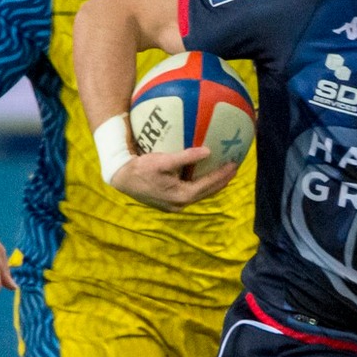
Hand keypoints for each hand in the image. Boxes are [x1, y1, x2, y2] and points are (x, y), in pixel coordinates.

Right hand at [109, 147, 237, 210]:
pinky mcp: (169, 201)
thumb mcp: (164, 161)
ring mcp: (174, 204)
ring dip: (212, 184)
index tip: (234, 164)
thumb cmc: (141, 169)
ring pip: (200, 194)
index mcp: (182, 196)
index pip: (209, 185)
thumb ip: (186, 157)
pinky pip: (191, 192)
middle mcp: (180, 204)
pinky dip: (200, 184)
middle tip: (234, 168)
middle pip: (207, 192)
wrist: (122, 179)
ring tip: (223, 173)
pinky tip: (203, 176)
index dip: (222, 174)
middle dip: (222, 180)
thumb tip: (208, 151)